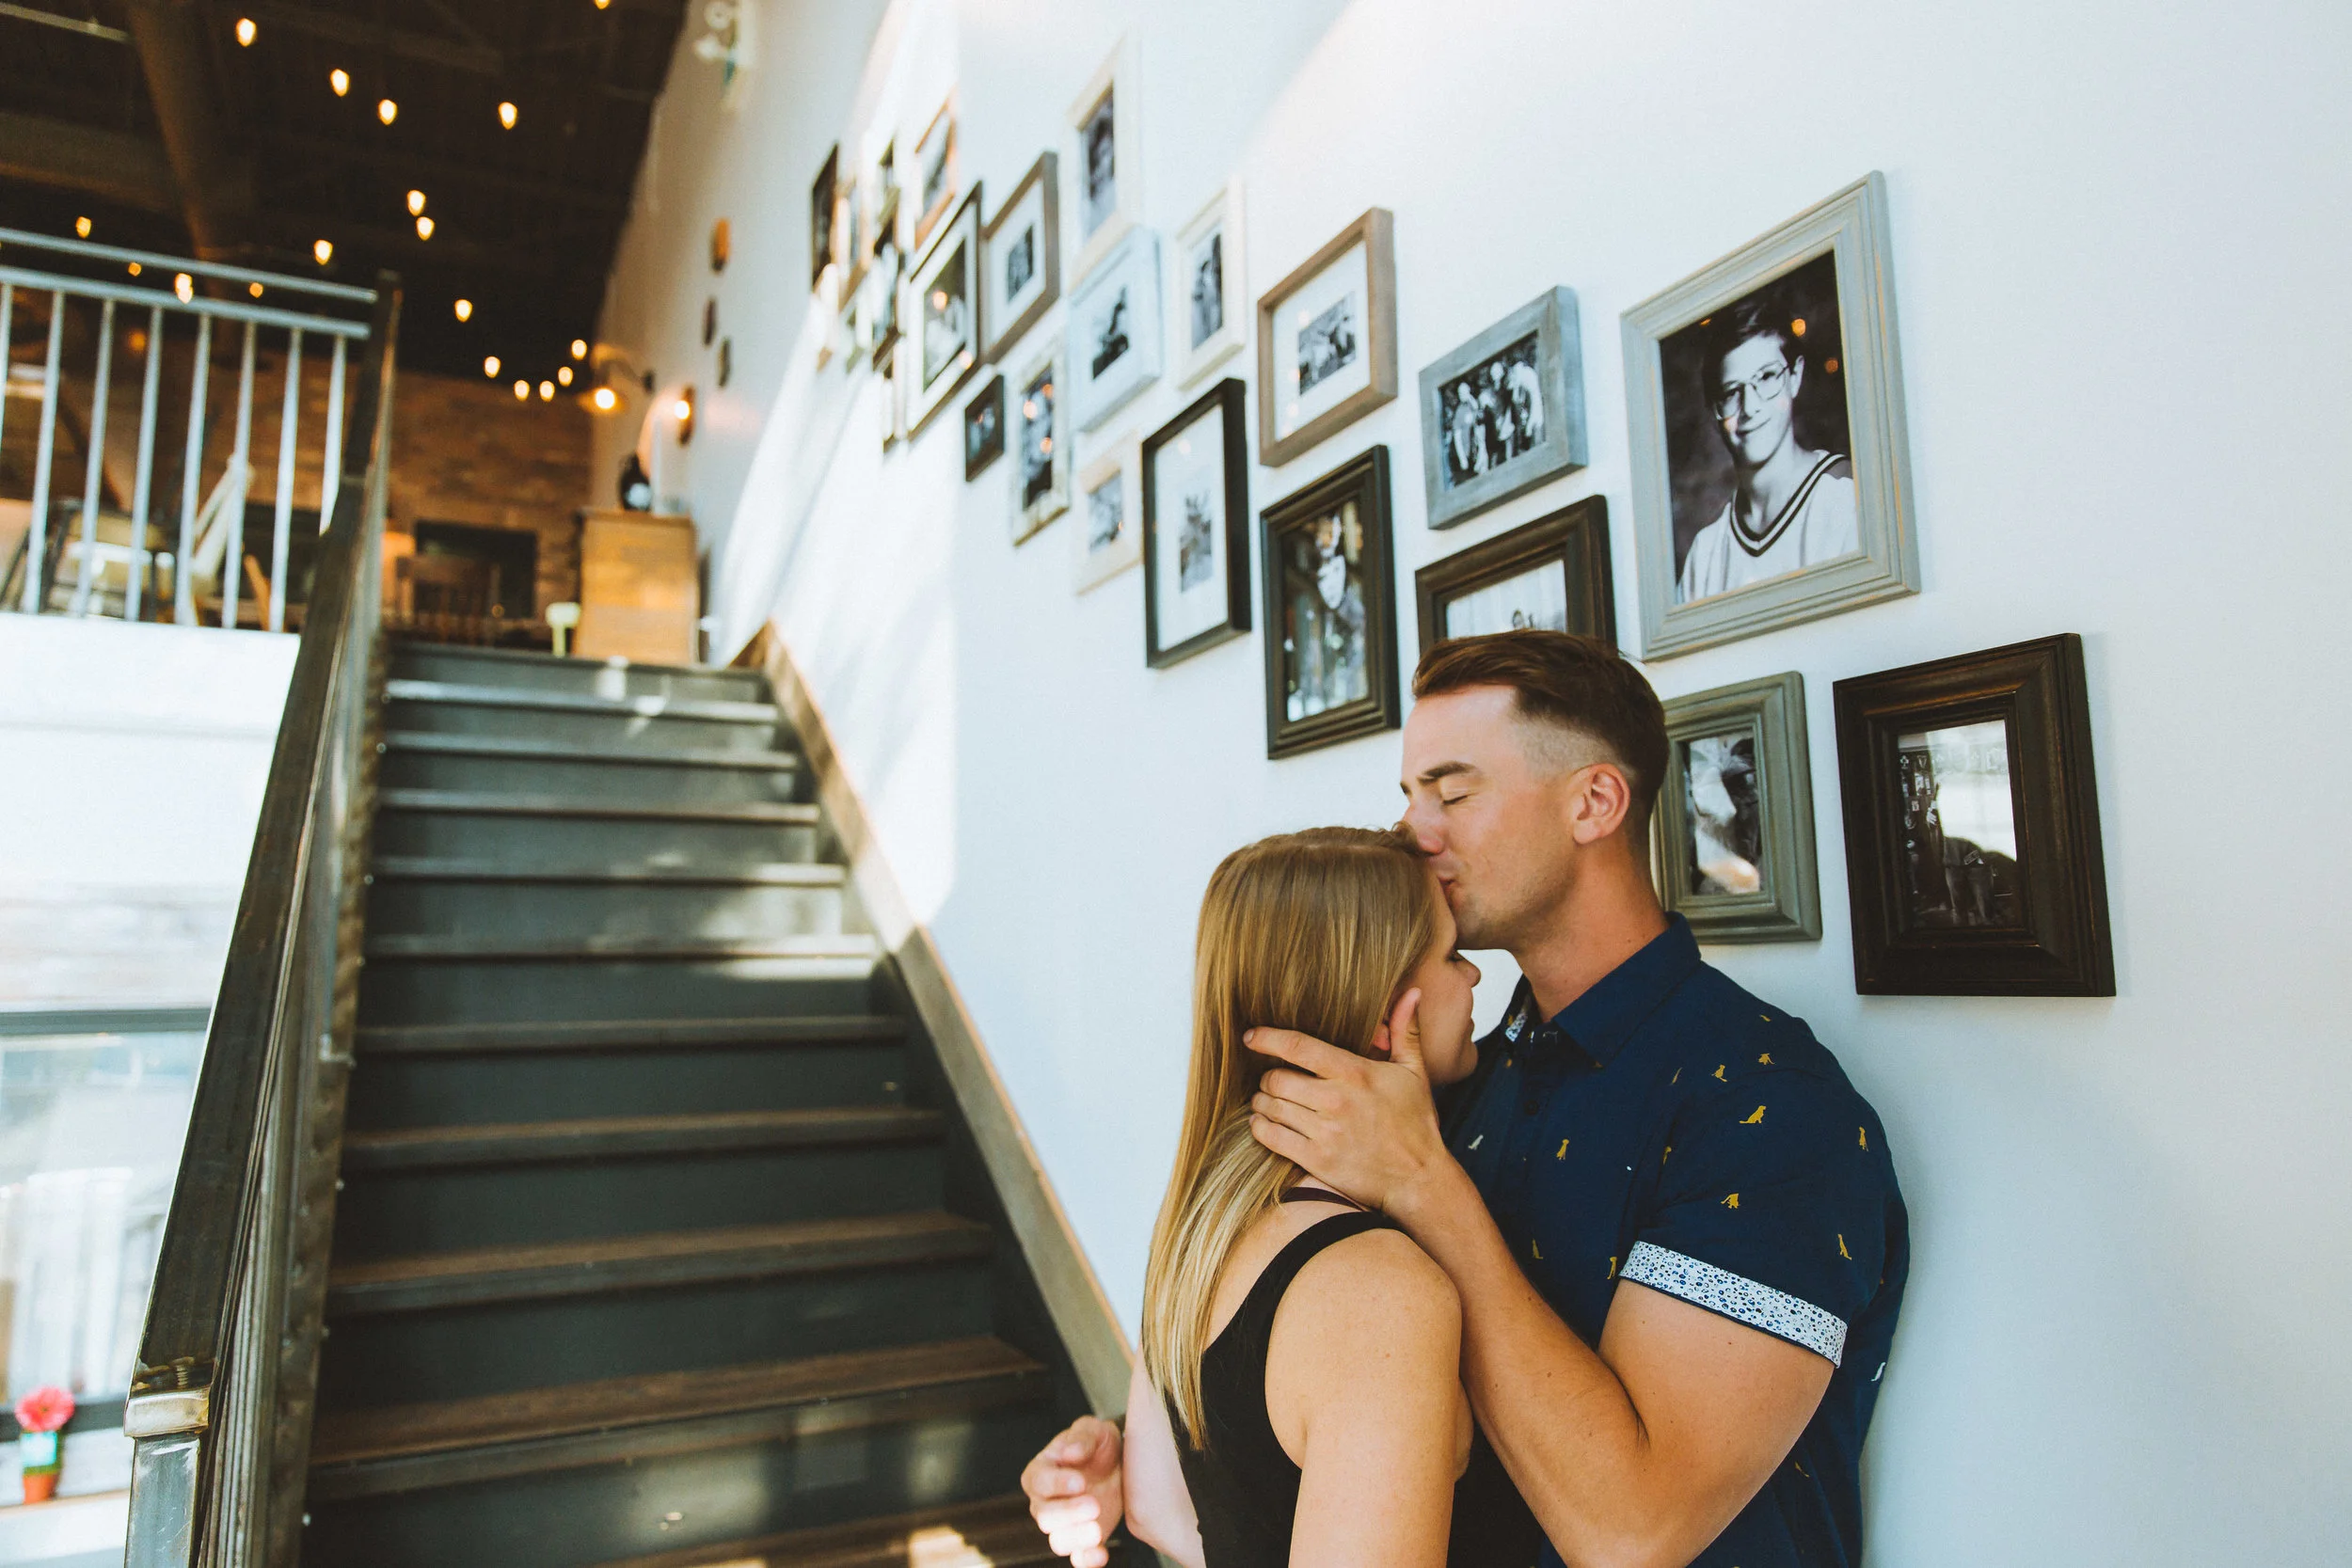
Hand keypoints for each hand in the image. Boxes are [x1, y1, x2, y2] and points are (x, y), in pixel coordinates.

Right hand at [1022, 1414, 1123, 1566]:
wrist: (1119, 1466)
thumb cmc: (1098, 1444)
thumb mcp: (1093, 1429)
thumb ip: (1081, 1437)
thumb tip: (1069, 1454)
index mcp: (1041, 1472)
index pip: (1039, 1481)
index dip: (1057, 1483)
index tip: (1080, 1481)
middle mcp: (1044, 1502)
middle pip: (1044, 1516)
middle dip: (1068, 1513)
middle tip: (1094, 1505)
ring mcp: (1062, 1525)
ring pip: (1058, 1540)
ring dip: (1076, 1538)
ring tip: (1097, 1531)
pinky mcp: (1081, 1541)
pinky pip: (1078, 1558)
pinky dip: (1087, 1560)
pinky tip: (1101, 1555)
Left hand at [1248, 988, 1451, 1216]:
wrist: (1419, 1178)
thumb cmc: (1415, 1123)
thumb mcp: (1414, 1073)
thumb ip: (1404, 1031)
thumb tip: (1412, 993)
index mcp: (1355, 1073)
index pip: (1298, 1047)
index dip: (1268, 1038)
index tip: (1251, 1036)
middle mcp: (1336, 1101)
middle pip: (1276, 1078)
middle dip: (1268, 1077)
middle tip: (1271, 1079)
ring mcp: (1325, 1132)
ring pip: (1270, 1107)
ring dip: (1262, 1102)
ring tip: (1267, 1100)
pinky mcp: (1317, 1160)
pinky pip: (1271, 1137)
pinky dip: (1261, 1127)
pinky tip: (1264, 1123)